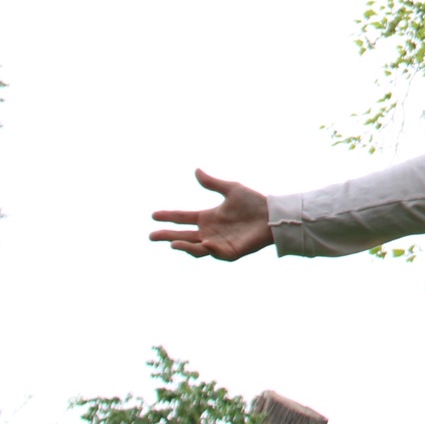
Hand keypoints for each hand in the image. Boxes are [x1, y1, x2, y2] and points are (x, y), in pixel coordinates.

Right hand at [150, 168, 275, 259]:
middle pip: (183, 235)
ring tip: (172, 242)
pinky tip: (204, 242)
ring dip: (184, 246)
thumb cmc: (253, 202)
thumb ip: (212, 183)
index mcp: (207, 217)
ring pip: (195, 247)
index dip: (168, 216)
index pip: (183, 218)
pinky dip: (208, 249)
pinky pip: (215, 253)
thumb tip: (196, 170)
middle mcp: (209, 232)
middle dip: (167, 236)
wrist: (272, 214)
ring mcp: (218, 244)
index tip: (153, 215)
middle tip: (151, 236)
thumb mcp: (231, 189)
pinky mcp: (229, 252)